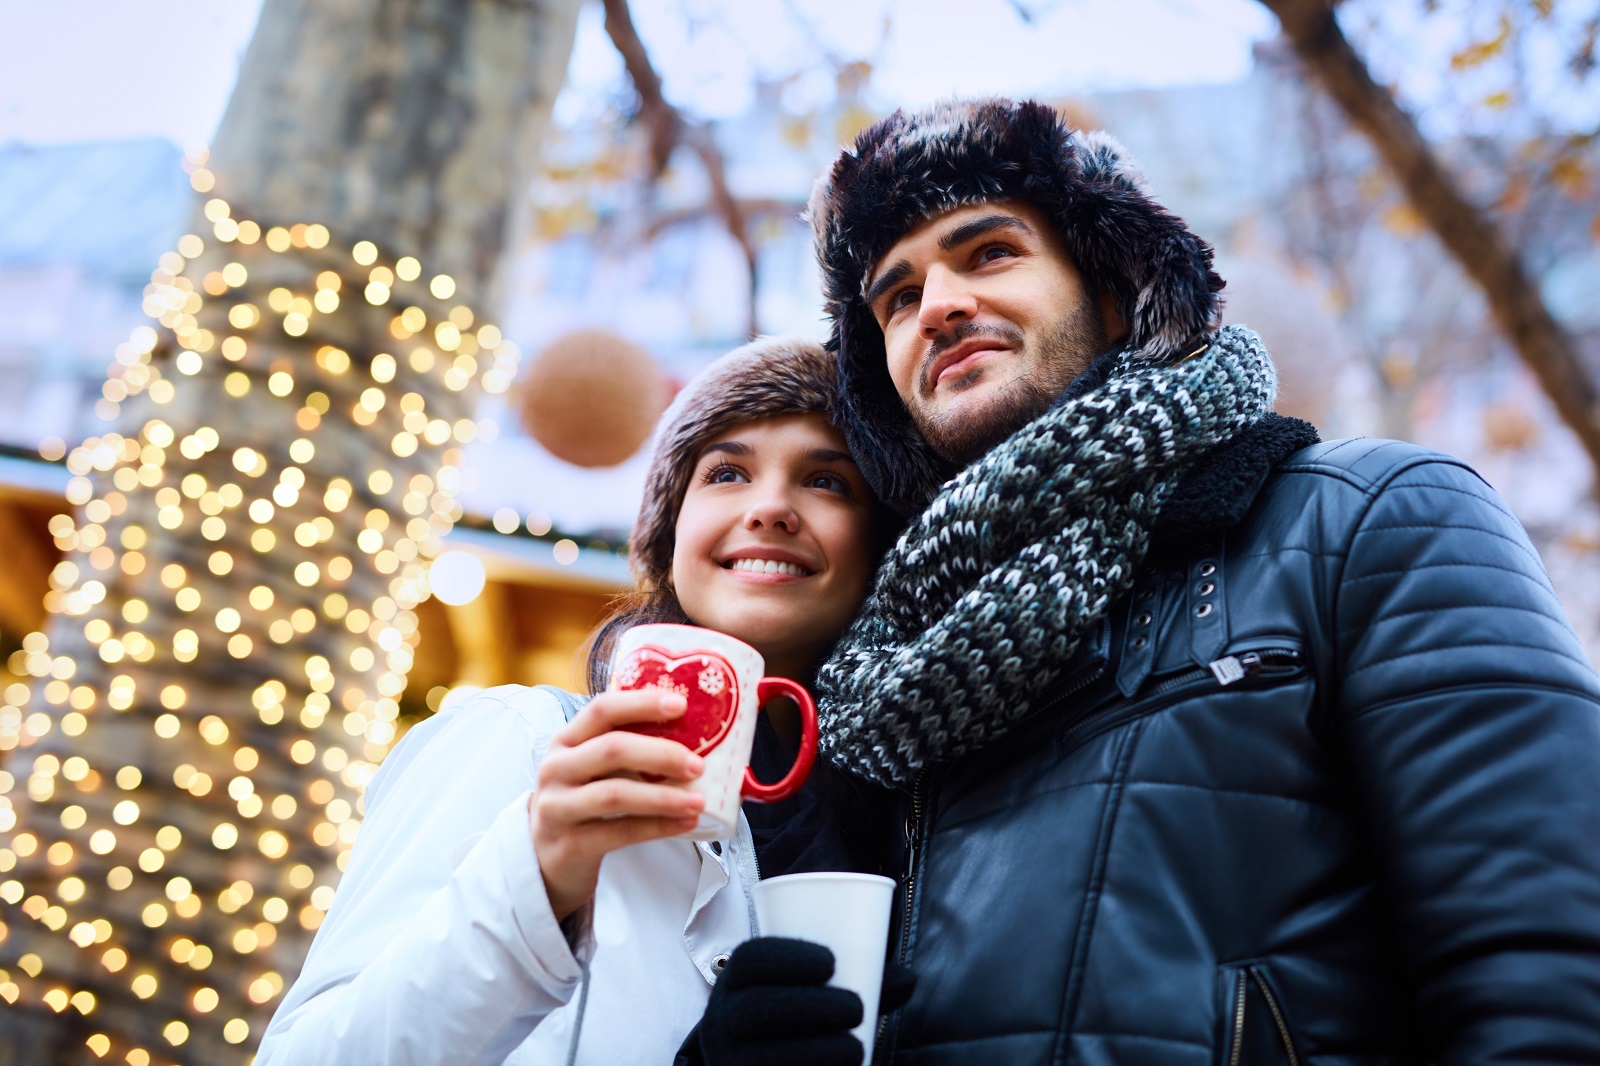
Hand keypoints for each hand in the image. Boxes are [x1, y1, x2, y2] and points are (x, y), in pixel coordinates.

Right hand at [531, 689, 705, 919]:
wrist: (547, 855)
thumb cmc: (583, 800)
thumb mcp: (592, 768)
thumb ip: (627, 748)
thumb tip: (694, 733)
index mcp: (566, 740)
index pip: (602, 709)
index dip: (642, 704)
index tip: (681, 705)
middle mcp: (556, 769)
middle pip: (612, 750)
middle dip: (661, 754)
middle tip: (697, 765)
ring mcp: (558, 807)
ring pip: (616, 794)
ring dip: (664, 797)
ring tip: (698, 801)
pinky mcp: (569, 844)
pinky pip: (620, 833)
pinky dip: (658, 827)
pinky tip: (685, 823)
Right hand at [690, 938, 864, 1065]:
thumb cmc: (789, 1020)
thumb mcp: (805, 994)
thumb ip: (856, 982)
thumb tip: (908, 979)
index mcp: (737, 982)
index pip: (750, 959)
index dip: (787, 957)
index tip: (830, 962)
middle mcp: (723, 1021)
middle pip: (756, 1007)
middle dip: (810, 1006)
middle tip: (856, 1007)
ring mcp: (729, 1060)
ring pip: (760, 1056)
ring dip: (815, 1050)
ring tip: (855, 1048)